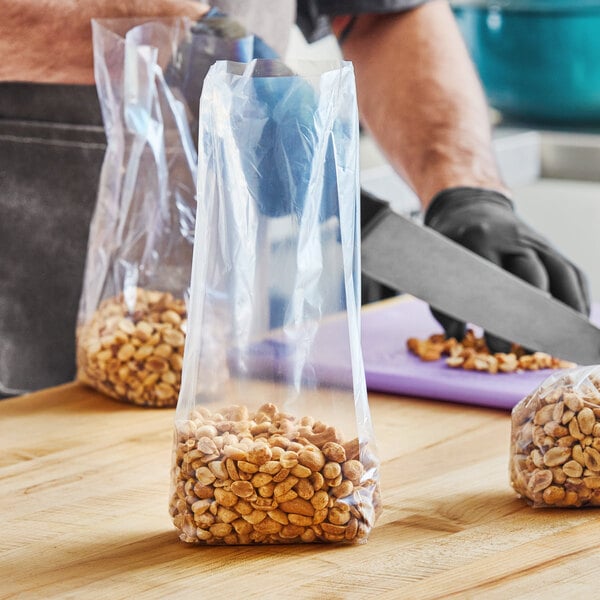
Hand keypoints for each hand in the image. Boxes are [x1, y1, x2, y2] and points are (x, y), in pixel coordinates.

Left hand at [424, 186, 590, 351]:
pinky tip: (574, 323)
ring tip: (557, 345)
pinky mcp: (550, 246)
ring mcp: (535, 240)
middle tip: (525, 348)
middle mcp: (511, 238)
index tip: (498, 345)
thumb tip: (456, 336)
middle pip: (533, 279)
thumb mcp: (438, 264)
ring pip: (561, 275)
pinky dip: (577, 299)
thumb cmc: (452, 243)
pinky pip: (572, 273)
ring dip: (563, 313)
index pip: (493, 282)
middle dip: (531, 318)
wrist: (469, 206)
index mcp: (478, 240)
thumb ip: (443, 301)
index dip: (499, 318)